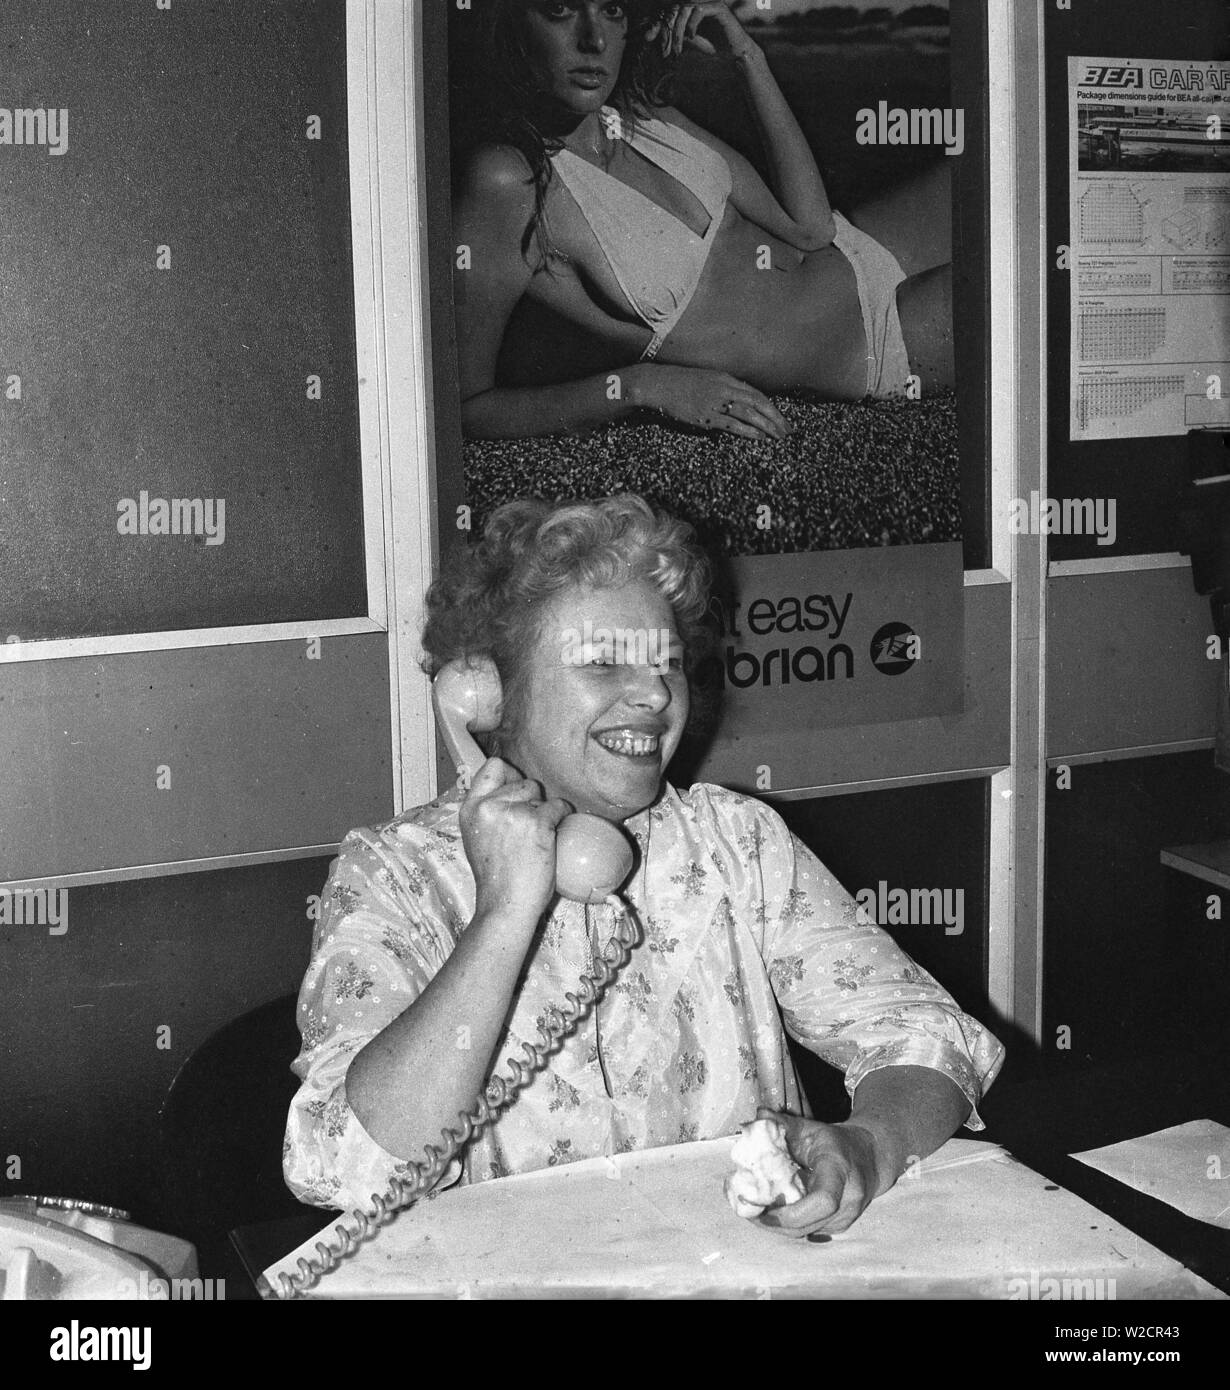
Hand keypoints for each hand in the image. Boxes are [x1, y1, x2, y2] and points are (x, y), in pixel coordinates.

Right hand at [458, 757, 571, 926]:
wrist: (505, 905)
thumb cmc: (496, 878)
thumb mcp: (477, 837)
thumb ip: (488, 813)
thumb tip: (509, 793)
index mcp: (470, 809)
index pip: (492, 767)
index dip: (509, 774)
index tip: (517, 790)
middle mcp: (488, 806)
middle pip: (521, 780)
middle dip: (530, 798)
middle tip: (528, 825)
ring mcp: (513, 814)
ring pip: (539, 793)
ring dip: (543, 809)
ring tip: (536, 835)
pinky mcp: (537, 824)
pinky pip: (558, 806)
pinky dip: (562, 815)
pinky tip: (554, 832)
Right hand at [639, 364, 791, 440]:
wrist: (658, 383)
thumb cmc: (679, 383)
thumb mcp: (705, 381)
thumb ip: (722, 390)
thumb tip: (734, 405)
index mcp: (726, 378)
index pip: (755, 393)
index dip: (771, 407)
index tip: (781, 418)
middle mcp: (725, 388)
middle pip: (759, 403)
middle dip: (776, 417)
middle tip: (788, 431)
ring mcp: (716, 401)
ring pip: (750, 413)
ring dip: (767, 426)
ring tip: (778, 437)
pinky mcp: (707, 415)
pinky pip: (733, 424)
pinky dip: (749, 431)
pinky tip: (760, 438)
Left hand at [648, 3, 754, 59]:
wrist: (735, 56)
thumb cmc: (714, 51)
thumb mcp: (690, 44)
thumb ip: (677, 36)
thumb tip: (657, 36)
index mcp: (691, 11)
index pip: (670, 12)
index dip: (657, 23)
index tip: (647, 38)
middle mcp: (699, 4)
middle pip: (674, 9)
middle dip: (665, 29)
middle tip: (663, 48)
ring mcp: (709, 4)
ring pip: (684, 9)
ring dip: (677, 31)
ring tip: (677, 49)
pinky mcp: (718, 8)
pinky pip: (698, 10)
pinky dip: (692, 24)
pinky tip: (691, 37)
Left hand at [753, 1107, 892, 1237]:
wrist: (871, 1158)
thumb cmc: (837, 1142)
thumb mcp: (812, 1128)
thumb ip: (783, 1123)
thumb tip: (758, 1114)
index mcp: (840, 1170)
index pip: (823, 1200)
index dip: (791, 1211)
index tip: (764, 1208)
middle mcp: (849, 1198)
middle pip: (809, 1223)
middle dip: (775, 1222)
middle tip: (747, 1210)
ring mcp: (847, 1216)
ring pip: (806, 1231)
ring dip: (777, 1226)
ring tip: (753, 1212)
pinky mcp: (841, 1226)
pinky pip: (810, 1231)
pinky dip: (788, 1225)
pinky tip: (771, 1213)